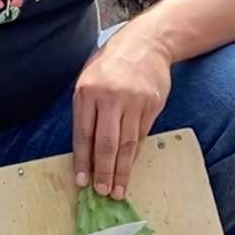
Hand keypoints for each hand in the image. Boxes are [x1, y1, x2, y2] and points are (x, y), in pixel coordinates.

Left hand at [73, 27, 172, 199]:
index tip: (82, 181)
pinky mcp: (152, 105)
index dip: (83, 161)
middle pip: (107, 143)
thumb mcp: (89, 79)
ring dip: (122, 170)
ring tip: (118, 190)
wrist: (147, 43)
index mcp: (88, 91)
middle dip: (104, 171)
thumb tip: (84, 150)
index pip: (83, 134)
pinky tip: (129, 167)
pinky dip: (134, 154)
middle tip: (102, 192)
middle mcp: (111, 97)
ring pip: (127, 144)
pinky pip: (142, 136)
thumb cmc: (111, 63)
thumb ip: (85, 110)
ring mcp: (134, 102)